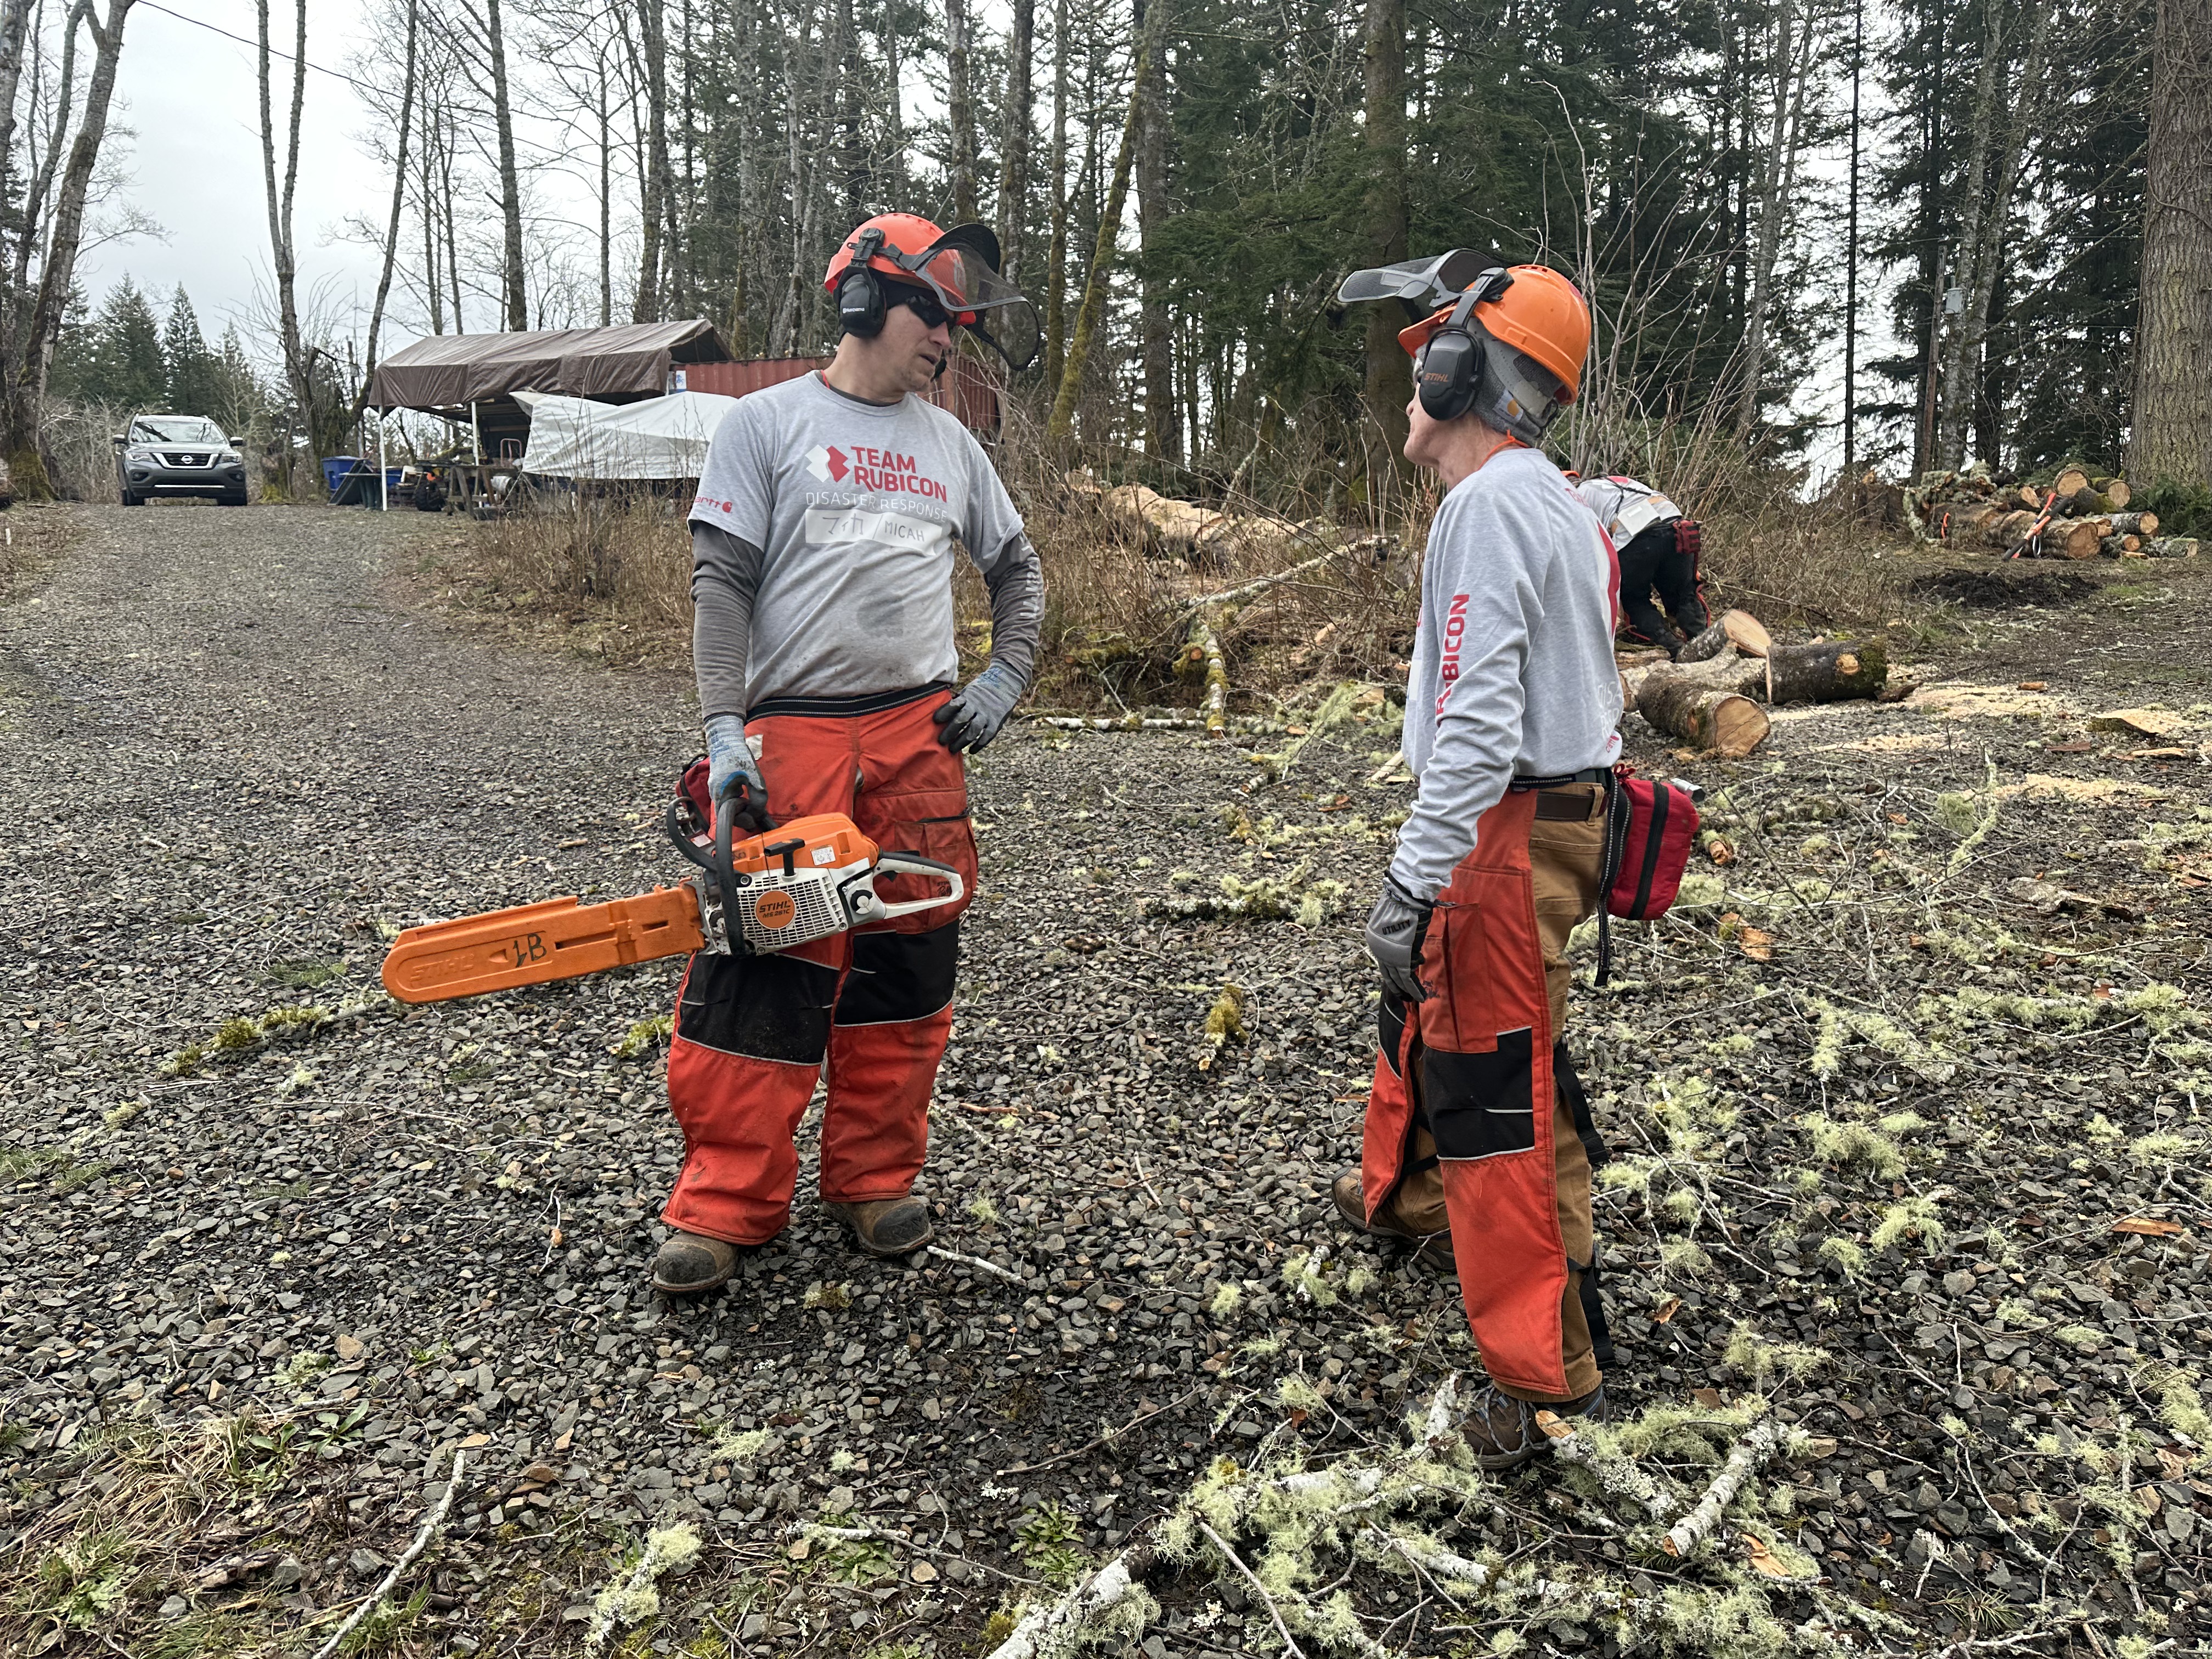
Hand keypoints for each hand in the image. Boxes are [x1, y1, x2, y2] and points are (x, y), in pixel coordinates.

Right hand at [704, 713, 772, 835]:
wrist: (726, 740)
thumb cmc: (740, 757)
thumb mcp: (754, 778)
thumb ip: (757, 798)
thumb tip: (758, 814)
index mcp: (722, 793)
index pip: (729, 818)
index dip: (743, 821)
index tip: (754, 820)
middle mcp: (715, 793)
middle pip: (728, 813)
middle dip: (742, 815)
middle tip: (756, 814)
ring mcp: (714, 788)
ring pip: (727, 806)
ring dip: (739, 808)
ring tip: (751, 805)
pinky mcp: (717, 784)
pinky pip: (726, 798)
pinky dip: (735, 801)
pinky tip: (745, 796)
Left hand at [933, 662, 1024, 752]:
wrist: (1005, 684)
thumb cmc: (982, 690)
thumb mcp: (969, 690)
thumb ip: (959, 701)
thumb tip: (943, 713)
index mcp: (968, 697)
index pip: (954, 705)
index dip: (944, 712)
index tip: (935, 720)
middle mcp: (977, 706)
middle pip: (961, 719)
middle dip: (950, 731)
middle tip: (941, 741)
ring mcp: (987, 715)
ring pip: (973, 730)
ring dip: (961, 741)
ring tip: (952, 749)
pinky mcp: (996, 722)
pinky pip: (987, 736)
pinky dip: (978, 745)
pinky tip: (971, 751)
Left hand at [1365, 876, 1435, 1002]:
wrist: (1406, 900)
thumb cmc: (1403, 904)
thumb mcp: (1394, 920)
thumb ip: (1396, 933)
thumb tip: (1405, 941)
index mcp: (1374, 940)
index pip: (1383, 960)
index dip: (1392, 972)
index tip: (1398, 979)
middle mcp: (1378, 950)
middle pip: (1388, 972)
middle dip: (1397, 985)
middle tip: (1403, 996)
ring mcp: (1388, 955)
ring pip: (1398, 978)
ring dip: (1407, 990)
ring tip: (1413, 999)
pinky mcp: (1401, 959)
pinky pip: (1408, 978)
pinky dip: (1414, 988)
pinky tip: (1420, 996)